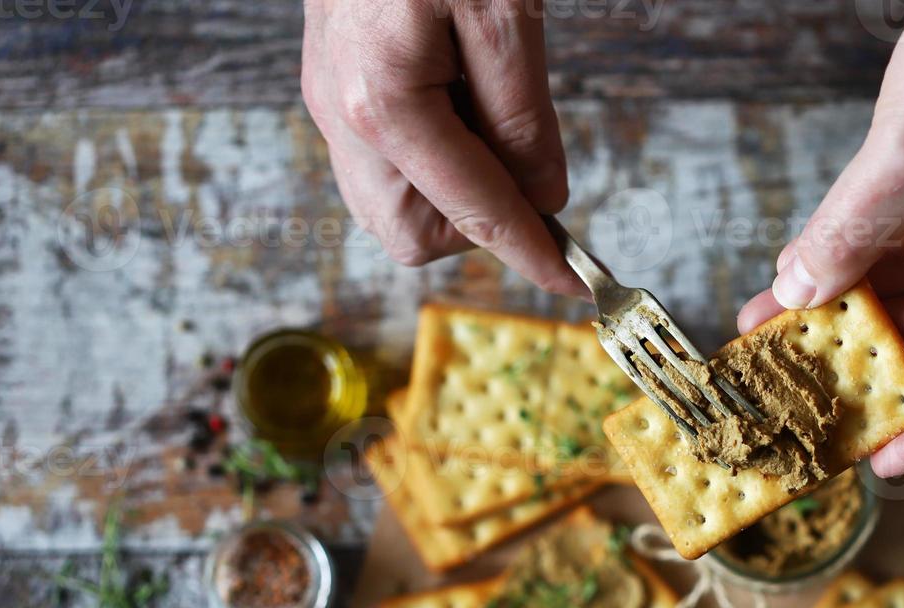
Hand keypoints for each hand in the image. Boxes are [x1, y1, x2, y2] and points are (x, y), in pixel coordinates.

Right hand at [301, 0, 581, 292]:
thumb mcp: (504, 13)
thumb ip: (522, 119)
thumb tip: (542, 202)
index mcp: (383, 103)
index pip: (472, 214)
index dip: (533, 254)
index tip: (576, 284)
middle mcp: (341, 116)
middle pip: (414, 236)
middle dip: (476, 219)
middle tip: (517, 148)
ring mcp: (327, 103)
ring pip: (392, 208)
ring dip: (451, 188)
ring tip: (481, 102)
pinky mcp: (330, 86)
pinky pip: (382, 162)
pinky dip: (431, 155)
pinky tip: (455, 92)